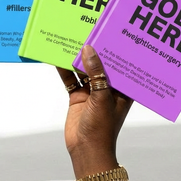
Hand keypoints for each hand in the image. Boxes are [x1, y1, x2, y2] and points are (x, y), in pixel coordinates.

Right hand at [57, 45, 132, 175]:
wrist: (86, 149)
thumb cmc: (102, 127)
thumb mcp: (102, 97)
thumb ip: (96, 73)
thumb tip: (88, 49)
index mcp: (122, 89)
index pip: (121, 65)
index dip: (117, 50)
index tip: (111, 32)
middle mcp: (108, 88)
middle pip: (101, 64)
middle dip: (95, 50)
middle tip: (89, 30)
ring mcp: (92, 91)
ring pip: (85, 69)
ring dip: (78, 58)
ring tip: (72, 38)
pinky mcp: (77, 96)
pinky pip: (71, 79)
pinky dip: (65, 69)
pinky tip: (58, 57)